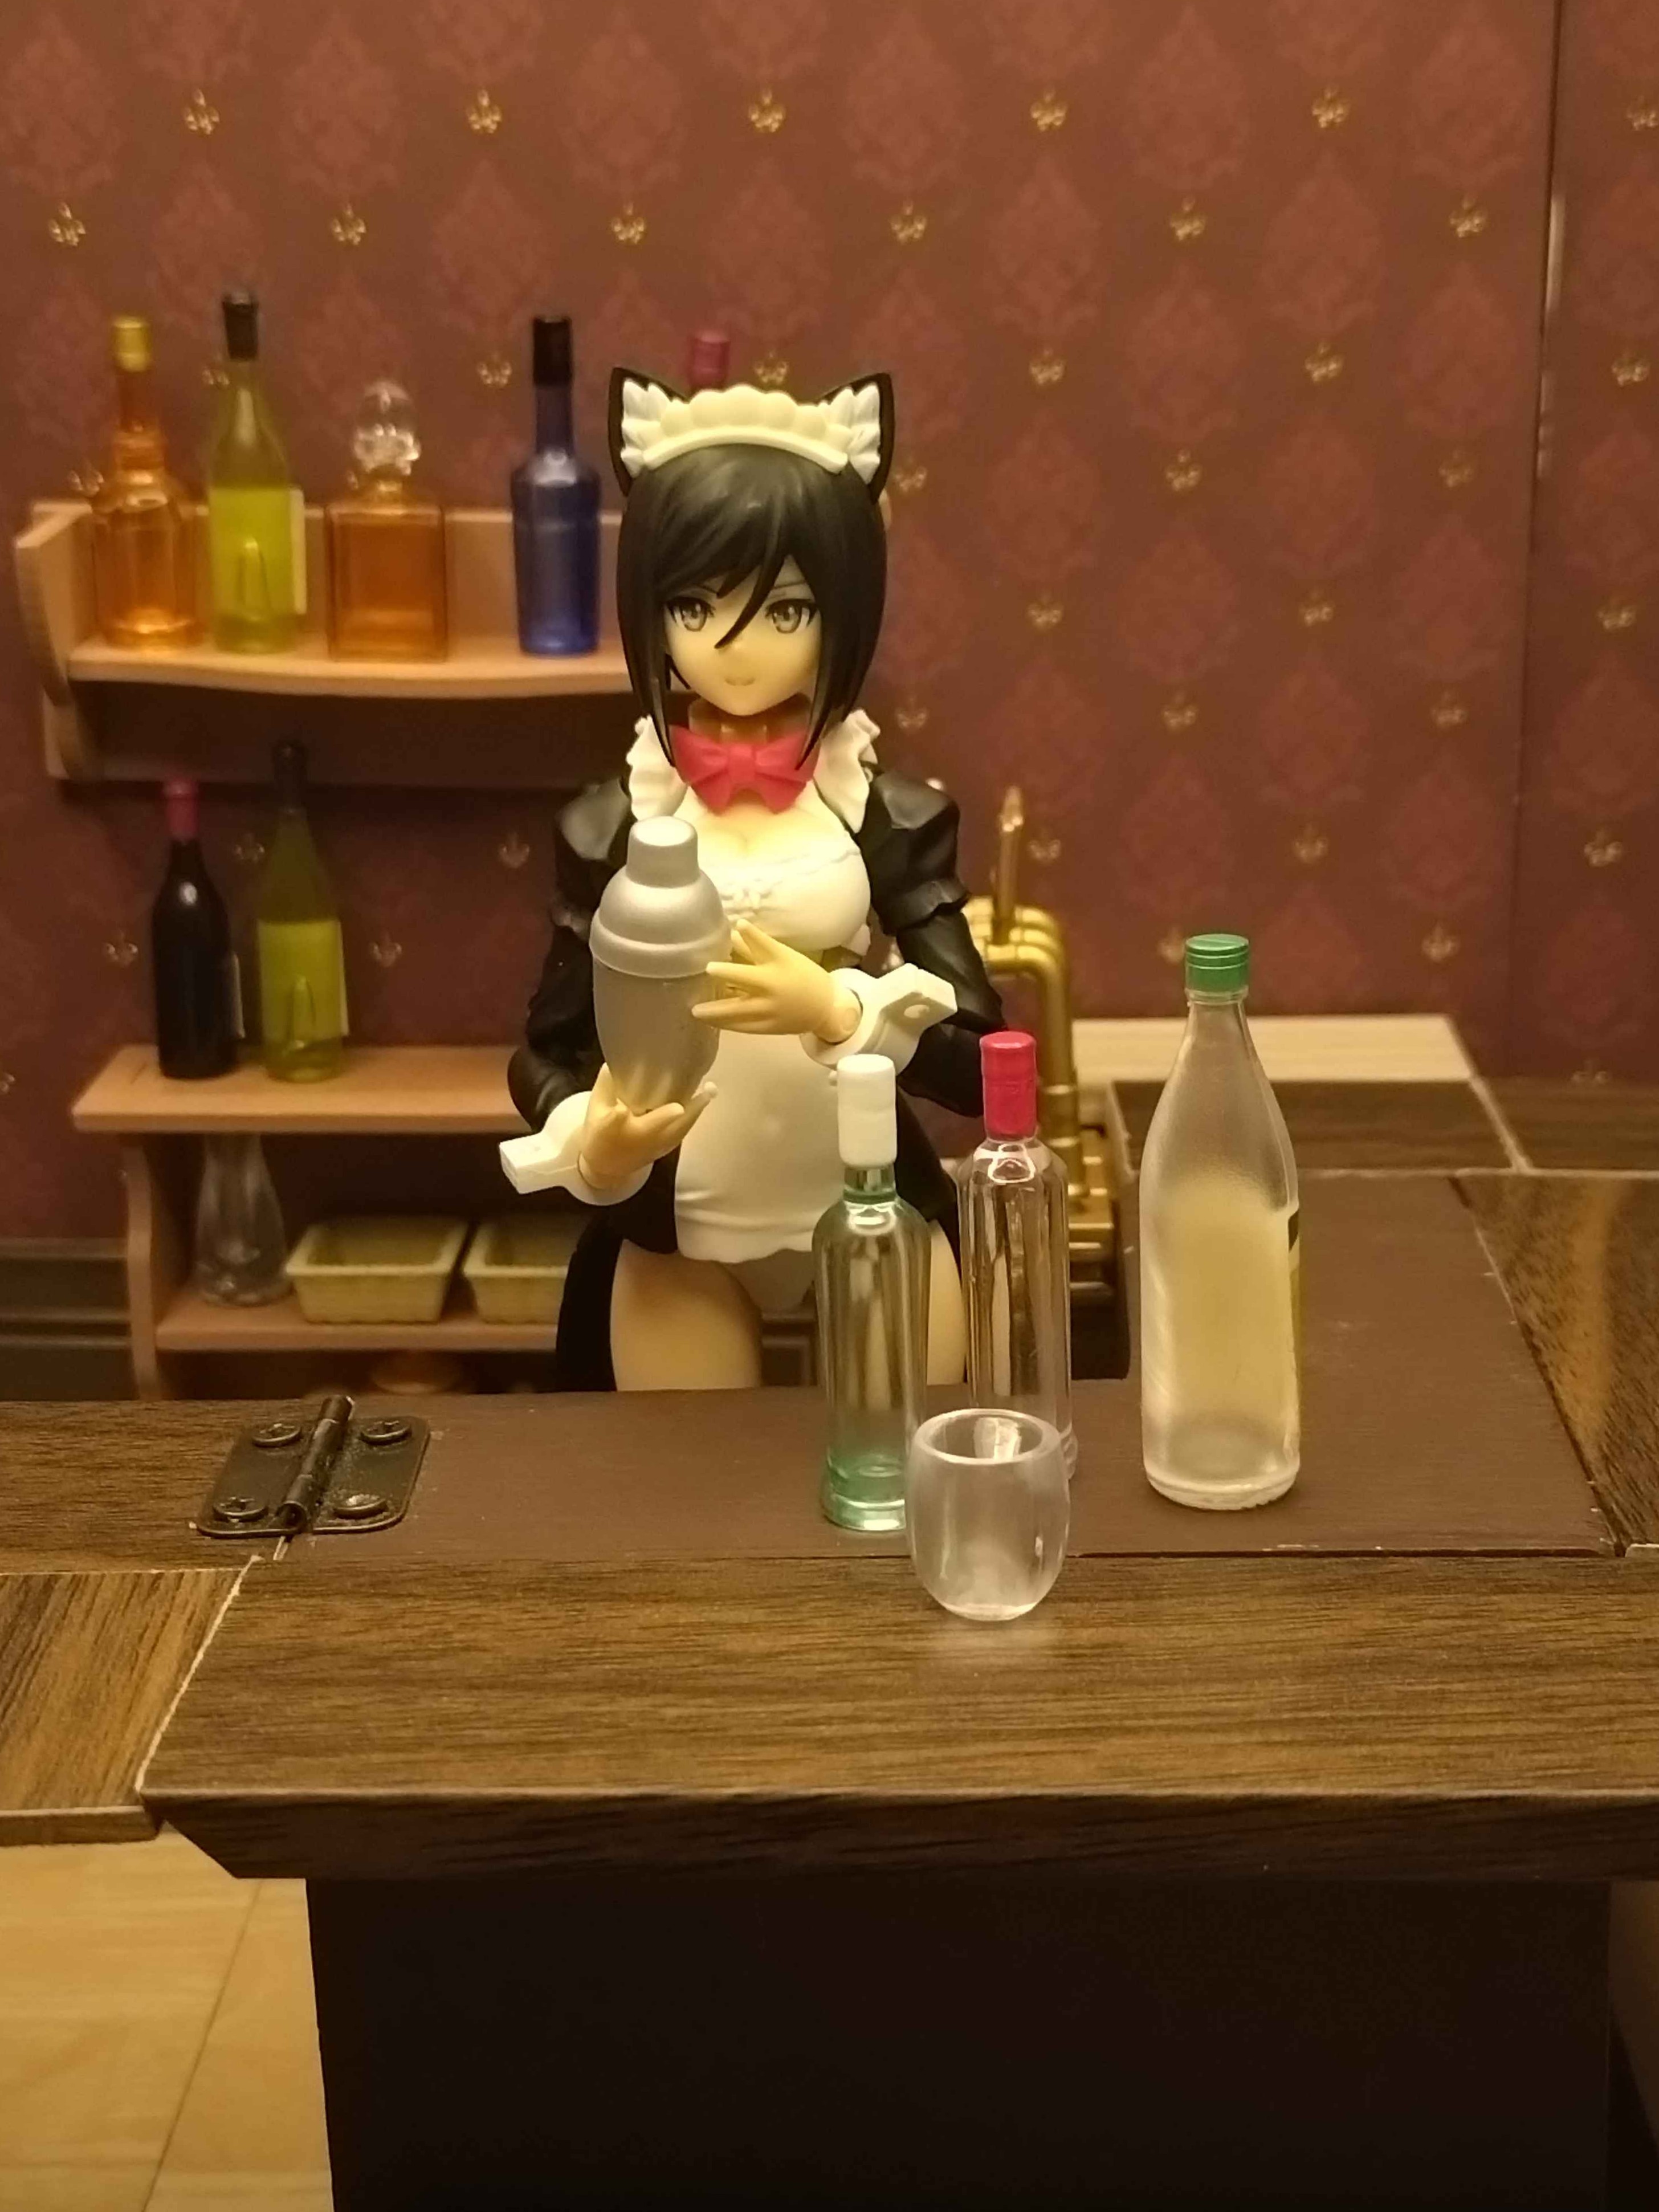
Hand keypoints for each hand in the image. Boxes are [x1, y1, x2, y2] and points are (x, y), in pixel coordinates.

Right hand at [577, 1064, 711, 1190]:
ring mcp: (655, 1146)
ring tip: (710, 1089)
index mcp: (613, 1127)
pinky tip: (703, 1100)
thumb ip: (606, 1084)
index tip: (628, 1106)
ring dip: (695, 1109)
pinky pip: (682, 1132)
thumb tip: (616, 1061)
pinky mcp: (666, 1149)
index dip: (619, 1113)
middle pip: (662, 1125)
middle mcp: (637, 1139)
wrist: (607, 1167)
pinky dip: (693, 1116)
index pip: (616, 1119)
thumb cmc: (600, 1132)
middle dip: (683, 1108)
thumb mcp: (595, 1107)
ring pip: (679, 1129)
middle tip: (703, 1087)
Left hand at [694, 920, 858, 1043]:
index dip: (752, 934)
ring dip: (716, 1011)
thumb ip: (756, 947)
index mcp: (781, 963)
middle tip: (707, 970)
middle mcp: (775, 985)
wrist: (824, 1008)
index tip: (738, 924)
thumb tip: (732, 933)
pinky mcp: (769, 1026)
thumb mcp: (784, 958)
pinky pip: (744, 1026)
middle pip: (749, 977)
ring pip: (740, 1009)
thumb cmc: (802, 977)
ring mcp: (771, 1007)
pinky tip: (711, 1022)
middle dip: (728, 973)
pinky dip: (726, 1024)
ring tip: (695, 1011)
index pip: (765, 945)